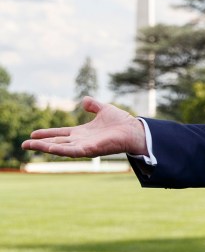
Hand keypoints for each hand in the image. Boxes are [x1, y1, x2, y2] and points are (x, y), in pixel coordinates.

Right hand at [22, 96, 148, 157]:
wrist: (134, 130)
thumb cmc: (121, 122)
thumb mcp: (104, 109)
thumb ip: (93, 105)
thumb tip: (84, 100)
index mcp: (82, 133)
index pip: (61, 134)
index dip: (47, 134)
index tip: (32, 134)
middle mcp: (81, 141)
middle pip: (57, 143)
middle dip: (41, 143)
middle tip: (24, 144)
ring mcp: (85, 146)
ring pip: (60, 148)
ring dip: (45, 147)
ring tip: (29, 145)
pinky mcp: (90, 150)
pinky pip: (72, 151)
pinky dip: (60, 150)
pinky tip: (49, 148)